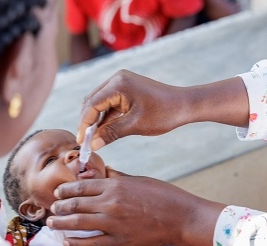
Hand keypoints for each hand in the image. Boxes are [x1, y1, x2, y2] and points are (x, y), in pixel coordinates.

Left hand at [47, 167, 224, 245]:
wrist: (182, 218)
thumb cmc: (163, 195)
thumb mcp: (138, 180)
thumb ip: (117, 178)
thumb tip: (103, 173)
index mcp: (114, 186)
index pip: (81, 186)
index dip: (65, 189)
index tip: (58, 192)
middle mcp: (109, 203)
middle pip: (75, 204)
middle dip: (59, 207)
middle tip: (52, 209)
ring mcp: (113, 223)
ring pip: (78, 223)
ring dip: (61, 224)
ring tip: (51, 224)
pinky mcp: (119, 241)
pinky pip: (91, 243)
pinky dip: (76, 243)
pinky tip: (67, 242)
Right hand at [76, 71, 248, 150]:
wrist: (186, 105)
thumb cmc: (164, 113)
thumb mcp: (135, 126)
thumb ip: (111, 133)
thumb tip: (93, 144)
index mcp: (118, 84)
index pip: (92, 105)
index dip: (84, 124)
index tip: (81, 141)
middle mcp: (117, 79)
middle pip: (92, 101)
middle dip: (86, 122)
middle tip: (84, 141)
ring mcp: (122, 82)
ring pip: (99, 103)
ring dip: (95, 120)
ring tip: (92, 139)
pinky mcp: (126, 89)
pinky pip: (110, 103)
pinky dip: (105, 117)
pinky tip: (103, 131)